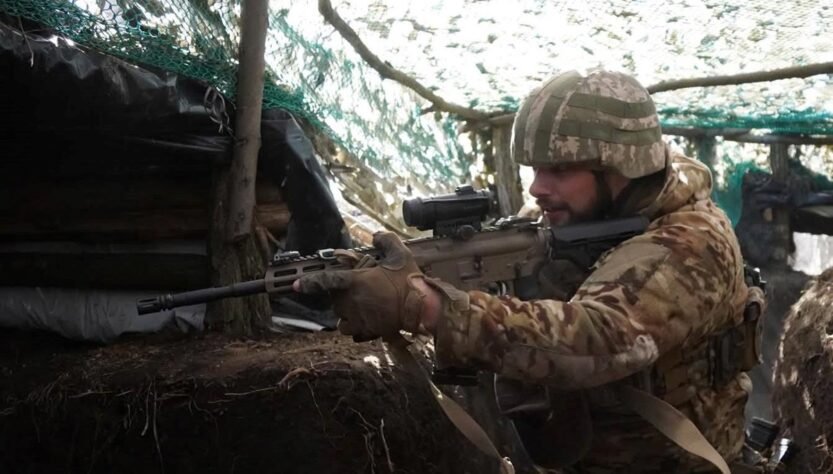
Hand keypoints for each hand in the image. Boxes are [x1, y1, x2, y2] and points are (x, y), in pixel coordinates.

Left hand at [293, 232, 427, 339]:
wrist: (422, 311)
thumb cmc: (410, 282)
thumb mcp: (401, 254)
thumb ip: (387, 240)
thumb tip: (376, 236)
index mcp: (356, 282)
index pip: (326, 281)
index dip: (308, 283)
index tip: (296, 286)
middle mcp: (352, 301)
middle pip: (335, 299)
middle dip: (342, 293)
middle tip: (359, 288)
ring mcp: (358, 318)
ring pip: (340, 316)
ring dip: (345, 310)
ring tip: (359, 304)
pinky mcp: (367, 331)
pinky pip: (351, 330)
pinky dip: (353, 325)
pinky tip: (364, 319)